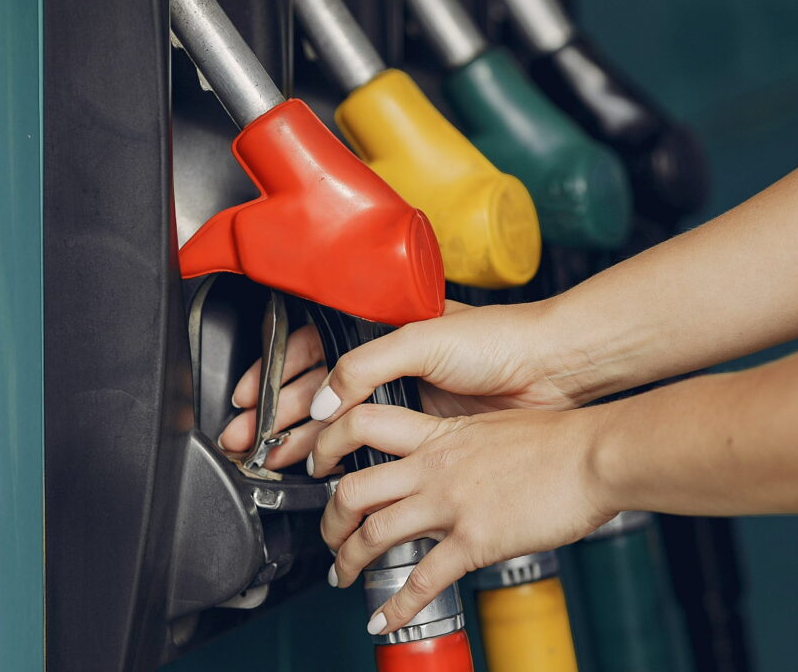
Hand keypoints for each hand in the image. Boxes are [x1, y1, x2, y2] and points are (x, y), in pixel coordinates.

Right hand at [225, 299, 578, 465]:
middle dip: (278, 413)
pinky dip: (343, 457)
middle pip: (319, 388)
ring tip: (275, 460)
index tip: (250, 398)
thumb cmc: (498, 340)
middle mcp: (390, 361)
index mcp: (382, 327)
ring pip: (340, 420)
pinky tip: (324, 470)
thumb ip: (366, 367)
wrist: (550, 370)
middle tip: (248, 439)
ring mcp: (406, 396)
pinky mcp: (425, 429)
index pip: (314, 347)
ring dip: (303, 438)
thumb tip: (325, 403)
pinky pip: (371, 445)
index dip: (278, 373)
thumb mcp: (422, 339)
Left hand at [308, 404, 614, 634]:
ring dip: (347, 562)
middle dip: (330, 519)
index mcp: (439, 434)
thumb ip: (464, 442)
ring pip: (372, 533)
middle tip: (329, 536)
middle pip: (352, 488)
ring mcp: (450, 503)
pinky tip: (384, 620)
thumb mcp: (496, 426)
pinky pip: (421, 580)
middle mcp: (434, 466)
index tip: (320, 464)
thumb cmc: (560, 439)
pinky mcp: (474, 540)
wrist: (594, 455)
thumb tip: (455, 458)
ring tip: (342, 577)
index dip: (329, 444)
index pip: (362, 426)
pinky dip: (395, 607)